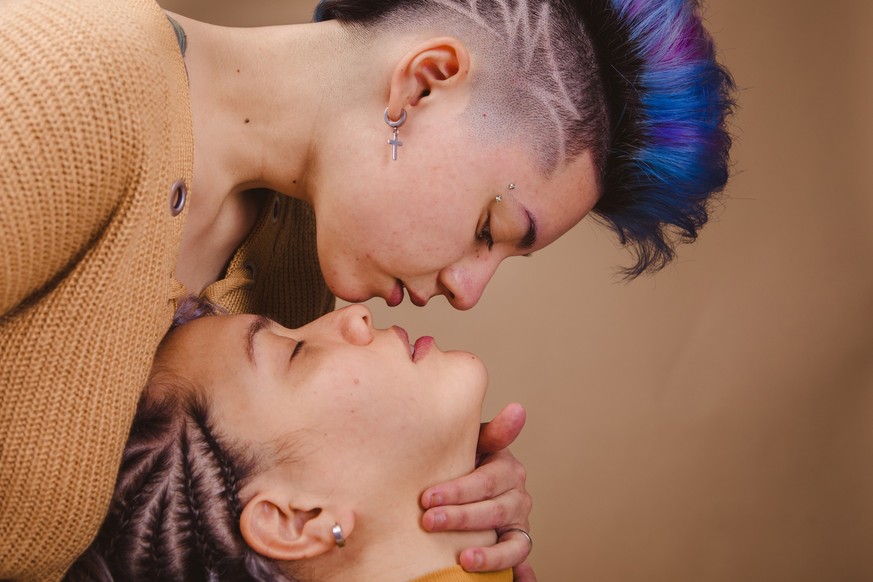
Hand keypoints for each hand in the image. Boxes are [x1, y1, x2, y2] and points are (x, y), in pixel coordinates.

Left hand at [420, 403, 534, 579]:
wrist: (465, 478)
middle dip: (460, 518)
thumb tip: (518, 409)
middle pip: (494, 512)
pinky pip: (521, 562)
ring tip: (465, 559)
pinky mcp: (516, 547)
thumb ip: (491, 431)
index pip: (485, 481)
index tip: (427, 498)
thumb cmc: (462, 460)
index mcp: (507, 469)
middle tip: (428, 522)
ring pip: (513, 543)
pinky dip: (523, 575)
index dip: (458, 491)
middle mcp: (517, 498)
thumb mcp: (472, 442)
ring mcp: (518, 525)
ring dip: (492, 554)